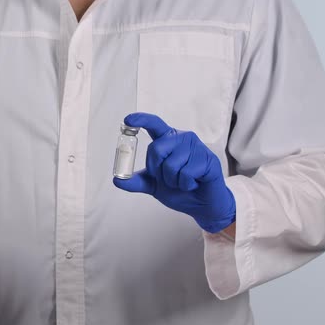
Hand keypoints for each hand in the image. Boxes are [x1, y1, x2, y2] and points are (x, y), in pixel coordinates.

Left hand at [113, 113, 235, 232]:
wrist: (201, 205)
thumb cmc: (179, 190)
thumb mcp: (153, 186)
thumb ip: (136, 181)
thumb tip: (116, 180)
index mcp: (167, 140)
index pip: (153, 124)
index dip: (141, 120)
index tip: (127, 120)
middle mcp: (181, 138)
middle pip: (156, 149)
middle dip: (158, 171)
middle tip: (170, 179)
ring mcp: (196, 146)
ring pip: (171, 165)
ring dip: (174, 181)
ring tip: (184, 182)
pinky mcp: (208, 158)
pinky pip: (186, 174)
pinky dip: (186, 185)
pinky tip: (195, 183)